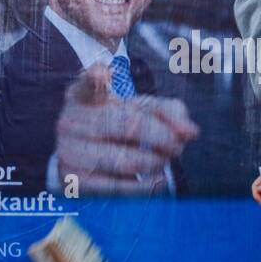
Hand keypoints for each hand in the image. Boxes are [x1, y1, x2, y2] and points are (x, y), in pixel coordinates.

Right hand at [55, 63, 199, 194]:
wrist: (81, 161)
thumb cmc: (113, 128)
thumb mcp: (135, 110)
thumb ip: (167, 111)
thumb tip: (190, 131)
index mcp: (83, 97)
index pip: (87, 85)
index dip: (94, 80)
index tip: (102, 73)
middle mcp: (72, 122)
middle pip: (127, 125)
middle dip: (162, 136)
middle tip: (177, 145)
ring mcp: (71, 153)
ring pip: (125, 160)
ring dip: (155, 162)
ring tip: (164, 160)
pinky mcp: (77, 183)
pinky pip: (118, 188)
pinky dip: (145, 186)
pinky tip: (156, 180)